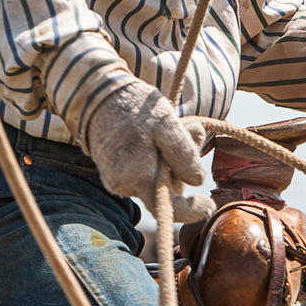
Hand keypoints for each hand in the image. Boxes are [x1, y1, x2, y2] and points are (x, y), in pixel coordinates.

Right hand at [80, 78, 215, 222]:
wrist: (96, 94)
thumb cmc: (134, 107)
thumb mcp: (167, 123)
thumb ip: (183, 154)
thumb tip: (197, 181)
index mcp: (138, 177)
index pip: (168, 210)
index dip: (192, 210)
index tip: (209, 204)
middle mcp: (124, 185)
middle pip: (164, 191)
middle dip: (179, 169)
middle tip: (183, 130)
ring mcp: (115, 179)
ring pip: (153, 180)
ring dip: (165, 162)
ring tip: (160, 130)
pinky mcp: (111, 171)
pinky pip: (140, 173)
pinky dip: (150, 159)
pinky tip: (148, 137)